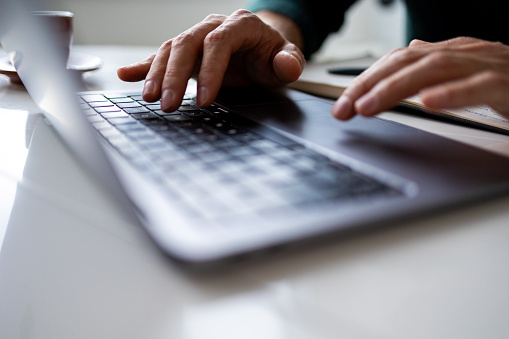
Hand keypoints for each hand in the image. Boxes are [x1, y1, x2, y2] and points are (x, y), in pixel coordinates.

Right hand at [117, 9, 304, 111]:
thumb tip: (287, 65)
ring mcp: (197, 36)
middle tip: (168, 105)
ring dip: (157, 73)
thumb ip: (289, 62)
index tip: (204, 100)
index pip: (219, 43)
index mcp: (240, 25)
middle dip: (175, 76)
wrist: (262, 47)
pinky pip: (162, 54)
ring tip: (150, 99)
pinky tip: (127, 75)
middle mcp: (214, 25)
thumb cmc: (272, 55)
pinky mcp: (187, 50)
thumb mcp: (287, 60)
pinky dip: (144, 66)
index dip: (210, 71)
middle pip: (187, 43)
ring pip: (171, 48)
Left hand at [332, 37, 508, 119]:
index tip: (342, 105)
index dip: (365, 80)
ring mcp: (488, 66)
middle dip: (369, 85)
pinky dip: (453, 94)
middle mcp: (464, 54)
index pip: (397, 61)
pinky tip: (428, 103)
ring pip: (435, 70)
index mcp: (449, 53)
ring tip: (369, 107)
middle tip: (344, 109)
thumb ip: (432, 74)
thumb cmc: (507, 84)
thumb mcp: (462, 78)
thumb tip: (398, 74)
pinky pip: (480, 87)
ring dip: (397, 89)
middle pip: (408, 63)